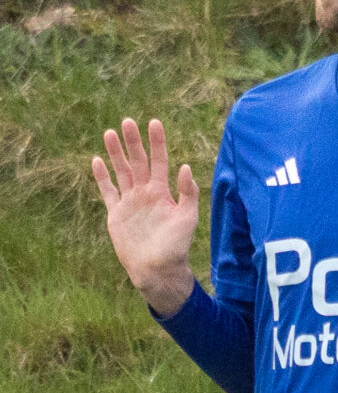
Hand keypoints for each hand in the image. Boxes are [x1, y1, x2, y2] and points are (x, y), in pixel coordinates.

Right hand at [92, 118, 197, 315]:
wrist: (157, 270)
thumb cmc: (176, 246)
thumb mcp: (187, 218)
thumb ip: (187, 193)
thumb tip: (185, 166)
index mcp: (162, 192)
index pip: (159, 161)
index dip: (157, 142)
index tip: (154, 122)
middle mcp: (145, 193)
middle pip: (137, 162)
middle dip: (133, 142)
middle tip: (127, 122)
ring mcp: (130, 202)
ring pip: (121, 172)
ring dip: (115, 153)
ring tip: (109, 132)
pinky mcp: (116, 215)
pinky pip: (107, 192)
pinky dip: (102, 177)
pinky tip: (96, 160)